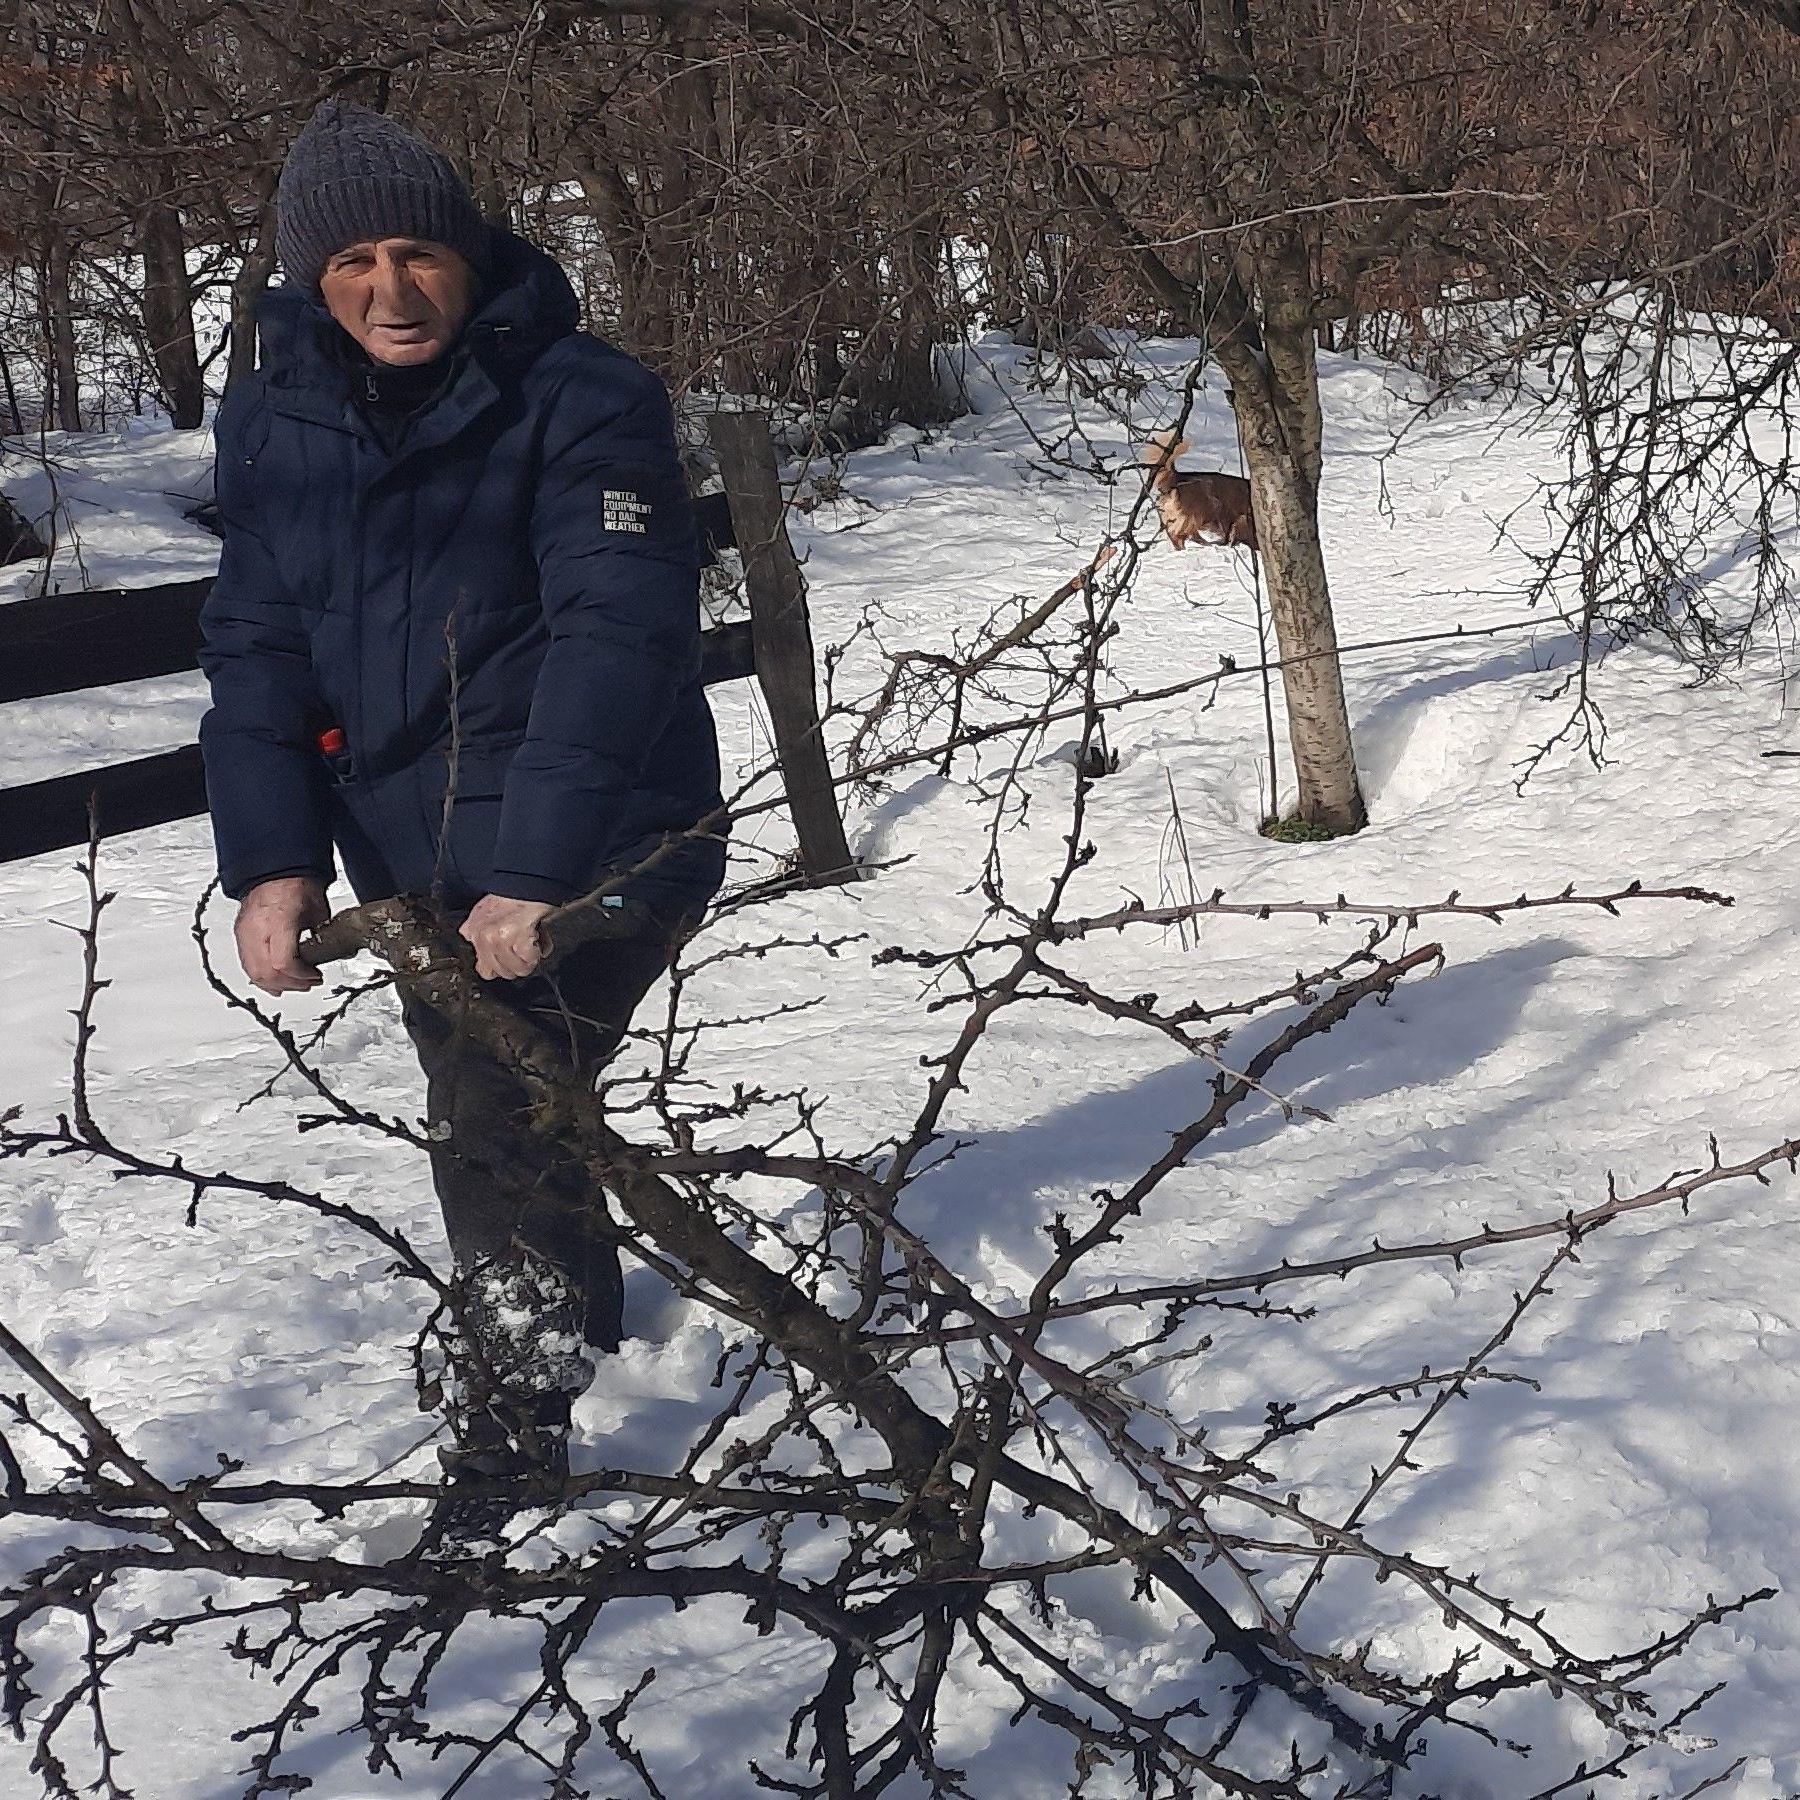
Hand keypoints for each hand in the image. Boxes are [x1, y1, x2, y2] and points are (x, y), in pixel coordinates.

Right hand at [235, 876, 328, 995]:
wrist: (274, 869)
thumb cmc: (296, 884)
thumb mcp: (318, 911)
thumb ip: (321, 937)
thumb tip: (330, 956)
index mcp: (279, 921)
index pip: (283, 963)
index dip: (301, 976)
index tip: (314, 975)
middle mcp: (257, 929)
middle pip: (266, 973)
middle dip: (291, 984)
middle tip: (308, 982)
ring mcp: (244, 933)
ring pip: (253, 973)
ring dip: (276, 984)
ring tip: (294, 982)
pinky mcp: (240, 934)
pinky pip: (247, 963)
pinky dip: (262, 976)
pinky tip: (275, 979)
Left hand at [460, 894, 554, 980]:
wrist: (528, 882)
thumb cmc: (511, 895)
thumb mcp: (483, 910)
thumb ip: (474, 929)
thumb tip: (471, 942)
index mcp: (475, 933)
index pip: (484, 970)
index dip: (500, 967)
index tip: (510, 959)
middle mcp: (484, 939)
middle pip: (503, 973)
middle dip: (517, 965)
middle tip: (524, 949)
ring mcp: (499, 940)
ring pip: (518, 970)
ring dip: (529, 960)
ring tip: (532, 943)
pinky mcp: (518, 938)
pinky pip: (530, 960)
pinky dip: (538, 952)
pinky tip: (538, 939)